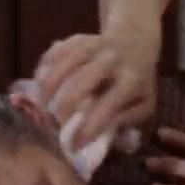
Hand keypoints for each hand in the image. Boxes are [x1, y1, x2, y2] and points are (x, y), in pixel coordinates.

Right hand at [33, 30, 160, 148]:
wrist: (136, 40)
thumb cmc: (138, 80)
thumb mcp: (144, 102)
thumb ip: (127, 118)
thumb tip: (103, 133)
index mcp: (132, 80)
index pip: (108, 107)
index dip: (89, 129)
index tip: (74, 146)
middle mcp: (113, 60)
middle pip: (84, 80)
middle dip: (66, 105)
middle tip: (57, 123)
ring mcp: (95, 45)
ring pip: (68, 60)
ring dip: (51, 84)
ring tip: (43, 104)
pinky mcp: (80, 38)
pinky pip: (58, 50)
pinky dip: (46, 66)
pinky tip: (40, 82)